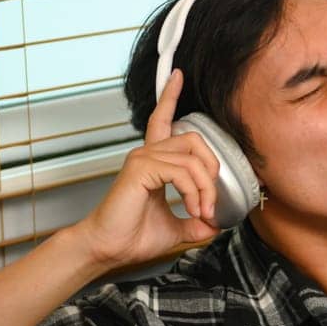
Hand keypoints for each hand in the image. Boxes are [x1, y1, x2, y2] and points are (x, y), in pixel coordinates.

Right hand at [72, 69, 223, 268]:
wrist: (110, 249)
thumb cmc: (134, 237)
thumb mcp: (178, 228)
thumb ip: (197, 221)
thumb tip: (216, 224)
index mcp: (153, 162)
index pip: (162, 120)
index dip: (170, 96)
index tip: (178, 75)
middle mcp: (147, 154)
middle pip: (194, 140)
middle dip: (212, 170)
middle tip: (211, 202)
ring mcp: (143, 159)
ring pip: (193, 159)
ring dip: (206, 189)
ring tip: (202, 212)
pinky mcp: (141, 169)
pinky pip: (182, 172)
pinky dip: (194, 192)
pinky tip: (193, 209)